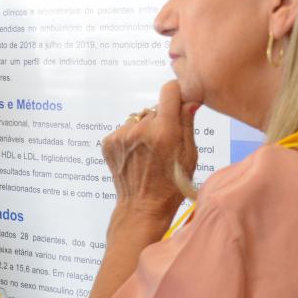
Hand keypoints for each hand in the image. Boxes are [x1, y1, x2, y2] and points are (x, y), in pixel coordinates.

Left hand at [100, 81, 198, 232]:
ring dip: (144, 129)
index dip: (176, 93)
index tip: (179, 101)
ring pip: (139, 119)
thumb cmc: (171, 185)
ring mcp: (121, 135)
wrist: (142, 207)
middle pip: (154, 108)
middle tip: (164, 142)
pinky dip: (130, 138)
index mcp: (164, 131)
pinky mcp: (108, 142)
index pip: (169, 91)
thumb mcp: (190, 155)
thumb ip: (188, 123)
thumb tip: (190, 99)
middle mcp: (140, 129)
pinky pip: (124, 129)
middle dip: (161, 119)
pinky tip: (136, 156)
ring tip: (149, 152)